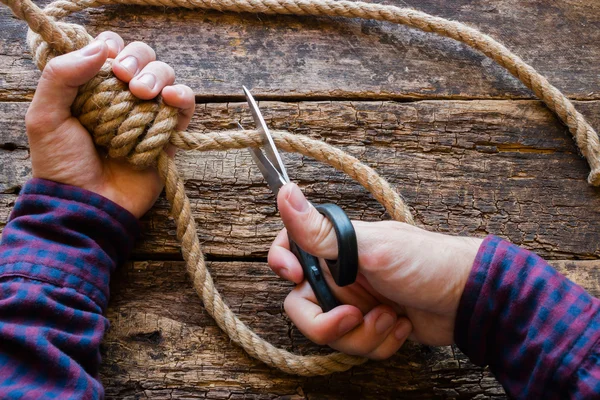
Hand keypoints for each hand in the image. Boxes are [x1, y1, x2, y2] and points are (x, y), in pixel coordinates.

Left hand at [25, 32, 194, 217]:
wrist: (87, 204)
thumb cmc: (61, 164)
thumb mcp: (45, 116)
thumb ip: (62, 75)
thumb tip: (102, 46)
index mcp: (92, 87)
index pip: (111, 50)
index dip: (113, 48)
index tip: (109, 61)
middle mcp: (122, 96)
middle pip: (143, 58)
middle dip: (138, 61)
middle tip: (126, 80)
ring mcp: (147, 114)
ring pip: (165, 76)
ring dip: (157, 77)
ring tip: (143, 94)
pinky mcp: (168, 134)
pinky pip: (184, 107)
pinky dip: (183, 97)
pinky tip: (171, 98)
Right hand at [268, 183, 482, 358]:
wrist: (468, 300)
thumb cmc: (426, 263)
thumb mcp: (370, 248)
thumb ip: (322, 231)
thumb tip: (285, 190)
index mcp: (335, 247)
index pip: (288, 249)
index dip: (283, 266)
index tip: (298, 279)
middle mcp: (340, 273)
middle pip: (304, 307)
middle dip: (330, 323)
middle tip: (355, 316)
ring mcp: (356, 300)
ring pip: (332, 333)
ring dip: (364, 334)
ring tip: (393, 317)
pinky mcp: (372, 325)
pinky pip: (357, 346)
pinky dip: (381, 342)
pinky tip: (403, 326)